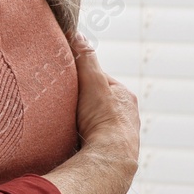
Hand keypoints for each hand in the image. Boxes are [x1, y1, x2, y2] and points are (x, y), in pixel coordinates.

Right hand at [71, 35, 138, 181]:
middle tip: (65, 109)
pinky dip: (86, 141)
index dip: (81, 82)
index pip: (100, 82)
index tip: (67, 87)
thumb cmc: (103, 119)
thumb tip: (76, 33)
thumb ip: (84, 58)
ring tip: (68, 128)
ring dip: (85, 125)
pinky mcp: (114, 154)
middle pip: (99, 104)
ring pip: (98, 124)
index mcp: (126, 96)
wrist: (111, 159)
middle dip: (83, 105)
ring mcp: (123, 136)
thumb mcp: (91, 81)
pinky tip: (75, 144)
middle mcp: (128, 115)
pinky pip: (97, 142)